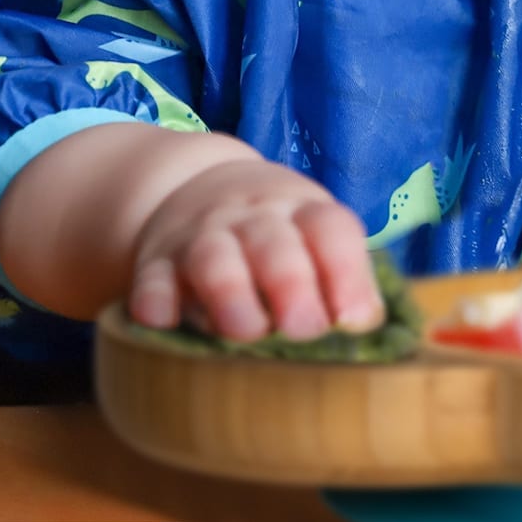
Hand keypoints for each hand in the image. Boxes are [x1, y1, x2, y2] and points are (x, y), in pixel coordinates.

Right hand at [127, 156, 383, 341]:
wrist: (198, 189)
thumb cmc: (278, 234)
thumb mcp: (315, 237)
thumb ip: (344, 279)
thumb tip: (371, 331)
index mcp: (303, 211)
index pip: (331, 229)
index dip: (347, 274)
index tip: (355, 321)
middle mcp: (253, 217)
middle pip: (274, 243)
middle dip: (291, 286)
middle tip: (305, 332)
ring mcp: (201, 236)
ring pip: (213, 257)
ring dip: (230, 294)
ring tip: (246, 332)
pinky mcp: (156, 263)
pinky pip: (151, 281)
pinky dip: (156, 303)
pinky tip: (165, 325)